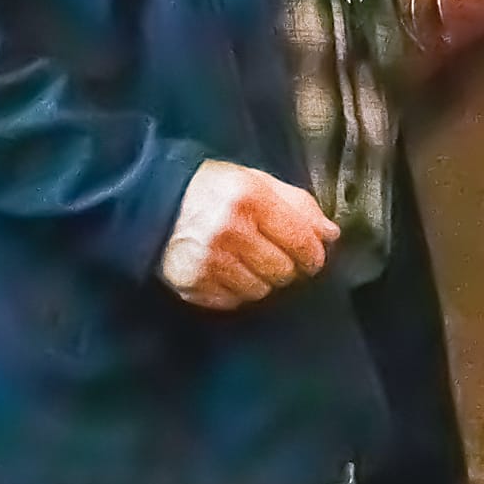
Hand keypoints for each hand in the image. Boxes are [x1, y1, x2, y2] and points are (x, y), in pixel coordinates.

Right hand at [159, 159, 338, 309]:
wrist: (152, 200)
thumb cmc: (213, 188)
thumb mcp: (258, 182)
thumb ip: (298, 206)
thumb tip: (330, 234)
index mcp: (250, 198)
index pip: (301, 241)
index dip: (313, 254)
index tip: (313, 257)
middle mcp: (229, 230)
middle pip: (283, 271)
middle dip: (286, 266)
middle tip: (274, 254)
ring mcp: (207, 259)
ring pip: (259, 290)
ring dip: (260, 279)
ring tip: (246, 259)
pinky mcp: (190, 283)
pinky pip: (233, 301)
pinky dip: (236, 290)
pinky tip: (226, 269)